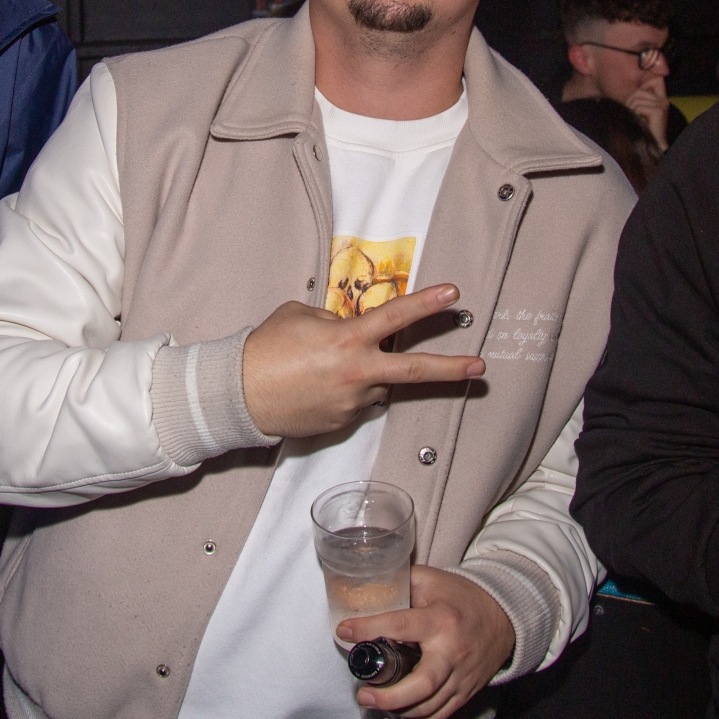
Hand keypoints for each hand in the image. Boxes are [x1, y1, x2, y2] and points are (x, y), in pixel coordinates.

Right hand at [240, 284, 483, 438]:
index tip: (454, 295)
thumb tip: (349, 327)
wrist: (238, 395)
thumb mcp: (300, 316)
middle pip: (414, 370)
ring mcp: (352, 402)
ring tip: (324, 370)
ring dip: (367, 375)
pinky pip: (356, 402)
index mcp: (347, 339)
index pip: (396, 317)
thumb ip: (333, 320)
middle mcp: (357, 372)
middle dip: (451, 368)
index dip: (427, 304)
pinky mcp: (342, 422)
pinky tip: (318, 387)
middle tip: (480, 367)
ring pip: (377, 384)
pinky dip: (347, 392)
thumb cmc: (265, 349)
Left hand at [339, 566, 515, 718]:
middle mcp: (452, 651)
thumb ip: (402, 583)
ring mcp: (462, 675)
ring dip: (399, 709)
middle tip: (363, 695)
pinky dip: (418, 718)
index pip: (399, 626)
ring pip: (429, 706)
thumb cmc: (461, 597)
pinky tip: (401, 710)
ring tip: (375, 701)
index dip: (368, 629)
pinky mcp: (467, 691)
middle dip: (388, 697)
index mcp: (440, 619)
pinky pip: (440, 715)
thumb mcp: (432, 580)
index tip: (344, 632)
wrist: (504, 616)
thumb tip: (368, 590)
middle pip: (422, 685)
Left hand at [623, 76, 669, 149]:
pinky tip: (638, 121)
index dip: (643, 84)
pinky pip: (639, 106)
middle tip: (631, 112)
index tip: (636, 98)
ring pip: (637, 98)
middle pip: (639, 90)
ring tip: (635, 118)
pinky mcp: (658, 111)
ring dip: (631, 108)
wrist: (653, 145)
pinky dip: (634, 114)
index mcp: (661, 98)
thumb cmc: (643, 128)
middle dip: (630, 100)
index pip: (656, 79)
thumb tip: (629, 88)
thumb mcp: (641, 110)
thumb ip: (639, 98)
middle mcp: (664, 100)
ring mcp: (662, 105)